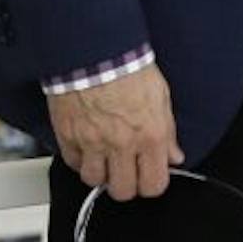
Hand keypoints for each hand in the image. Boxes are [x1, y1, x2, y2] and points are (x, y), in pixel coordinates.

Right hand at [47, 64, 182, 201]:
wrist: (96, 50)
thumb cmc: (129, 67)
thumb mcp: (161, 96)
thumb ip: (168, 132)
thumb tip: (174, 154)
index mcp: (149, 135)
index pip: (154, 184)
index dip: (152, 184)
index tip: (149, 177)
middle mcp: (121, 143)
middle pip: (123, 191)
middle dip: (126, 184)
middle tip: (127, 170)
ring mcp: (92, 142)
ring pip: (94, 181)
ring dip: (101, 173)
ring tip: (106, 158)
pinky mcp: (68, 136)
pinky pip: (73, 162)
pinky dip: (80, 159)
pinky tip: (87, 147)